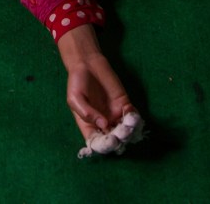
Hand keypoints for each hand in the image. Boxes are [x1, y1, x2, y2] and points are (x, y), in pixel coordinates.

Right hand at [58, 25, 139, 152]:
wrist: (87, 63)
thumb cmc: (77, 82)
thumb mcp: (75, 98)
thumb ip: (86, 113)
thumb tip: (103, 125)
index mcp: (88, 125)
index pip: (96, 141)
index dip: (103, 146)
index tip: (108, 143)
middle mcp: (103, 123)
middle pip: (112, 138)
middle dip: (118, 140)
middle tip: (120, 135)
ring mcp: (114, 114)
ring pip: (124, 129)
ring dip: (128, 132)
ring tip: (128, 127)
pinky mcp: (123, 104)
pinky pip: (131, 115)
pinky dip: (134, 119)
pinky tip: (132, 115)